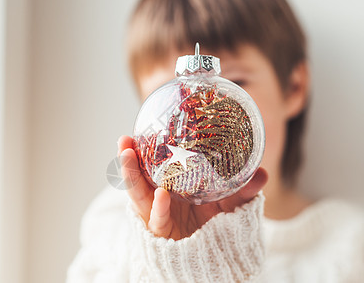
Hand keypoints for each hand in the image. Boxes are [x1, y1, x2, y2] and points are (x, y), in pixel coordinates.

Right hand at [118, 135, 266, 240]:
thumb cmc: (215, 225)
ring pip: (138, 194)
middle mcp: (159, 197)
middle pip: (139, 176)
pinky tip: (161, 195)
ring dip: (130, 175)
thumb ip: (243, 190)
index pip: (153, 164)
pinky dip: (158, 208)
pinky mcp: (161, 232)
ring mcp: (157, 214)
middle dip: (129, 158)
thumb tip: (261, 173)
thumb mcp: (229, 204)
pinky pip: (157, 219)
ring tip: (127, 155)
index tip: (138, 130)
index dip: (144, 148)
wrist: (214, 256)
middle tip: (124, 140)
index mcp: (171, 185)